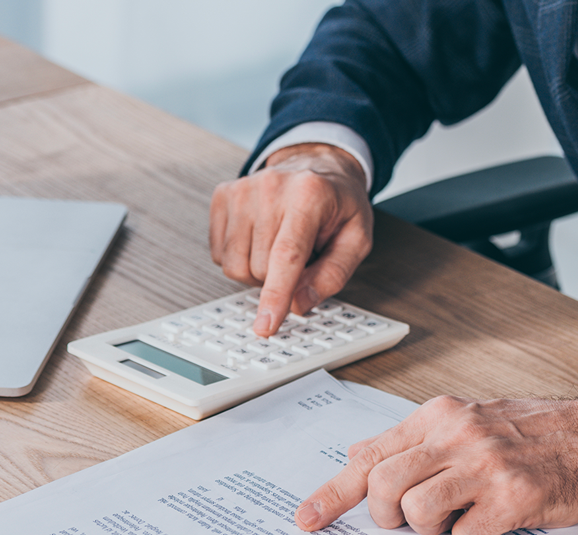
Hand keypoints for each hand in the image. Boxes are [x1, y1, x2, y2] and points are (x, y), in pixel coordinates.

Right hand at [209, 143, 372, 335]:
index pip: (287, 256)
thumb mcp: (357, 238)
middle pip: (261, 268)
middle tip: (301, 259)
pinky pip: (219, 254)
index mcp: (309, 195)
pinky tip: (260, 240)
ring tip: (279, 249)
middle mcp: (271, 187)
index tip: (266, 326)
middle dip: (280, 280)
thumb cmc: (338, 204)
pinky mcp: (222, 195)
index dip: (276, 296)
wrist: (314, 165)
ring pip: (235, 265)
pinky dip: (240, 258)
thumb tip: (299, 304)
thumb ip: (333, 274)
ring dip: (258, 272)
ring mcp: (242, 190)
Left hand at [294, 389, 577, 534]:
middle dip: (387, 515)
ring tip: (457, 515)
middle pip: (384, 486)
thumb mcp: (465, 418)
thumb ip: (412, 439)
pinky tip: (491, 520)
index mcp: (439, 416)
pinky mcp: (512, 498)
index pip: (370, 455)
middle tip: (408, 519)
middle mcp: (457, 435)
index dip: (333, 493)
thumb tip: (359, 455)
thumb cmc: (531, 430)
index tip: (309, 519)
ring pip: (417, 512)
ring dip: (430, 528)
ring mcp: (485, 466)